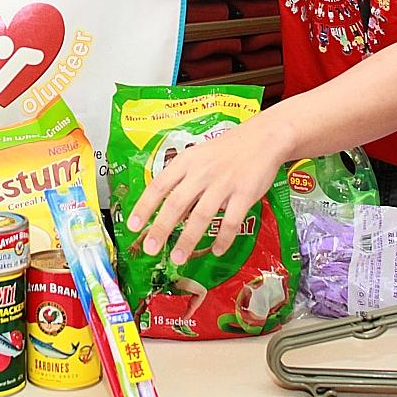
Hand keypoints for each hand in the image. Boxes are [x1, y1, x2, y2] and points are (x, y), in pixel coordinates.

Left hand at [124, 117, 293, 264]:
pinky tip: (216, 251)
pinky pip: (231, 222)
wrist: (263, 138)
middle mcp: (201, 172)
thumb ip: (183, 185)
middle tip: (150, 249)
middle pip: (176, 203)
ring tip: (178, 258)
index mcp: (186, 161)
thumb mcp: (198, 159)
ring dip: (188, 240)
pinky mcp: (244, 193)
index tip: (133, 226)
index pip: (159, 185)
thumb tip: (168, 216)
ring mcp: (223, 183)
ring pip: (201, 216)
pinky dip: (223, 239)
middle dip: (161, 228)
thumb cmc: (225, 151)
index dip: (144, 207)